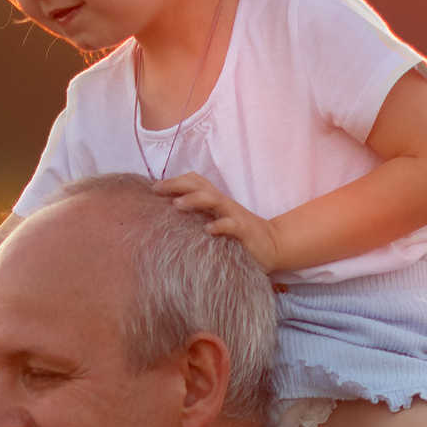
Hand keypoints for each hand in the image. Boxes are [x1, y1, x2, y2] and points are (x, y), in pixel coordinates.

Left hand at [157, 173, 282, 269]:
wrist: (272, 245)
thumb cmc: (238, 236)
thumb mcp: (216, 222)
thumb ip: (199, 218)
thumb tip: (169, 220)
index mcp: (215, 200)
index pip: (193, 182)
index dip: (174, 181)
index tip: (153, 188)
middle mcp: (224, 203)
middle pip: (199, 184)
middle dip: (177, 184)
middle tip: (157, 189)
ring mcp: (235, 215)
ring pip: (213, 199)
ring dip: (194, 199)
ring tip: (176, 204)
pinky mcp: (245, 230)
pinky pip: (231, 224)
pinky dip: (219, 225)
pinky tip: (207, 230)